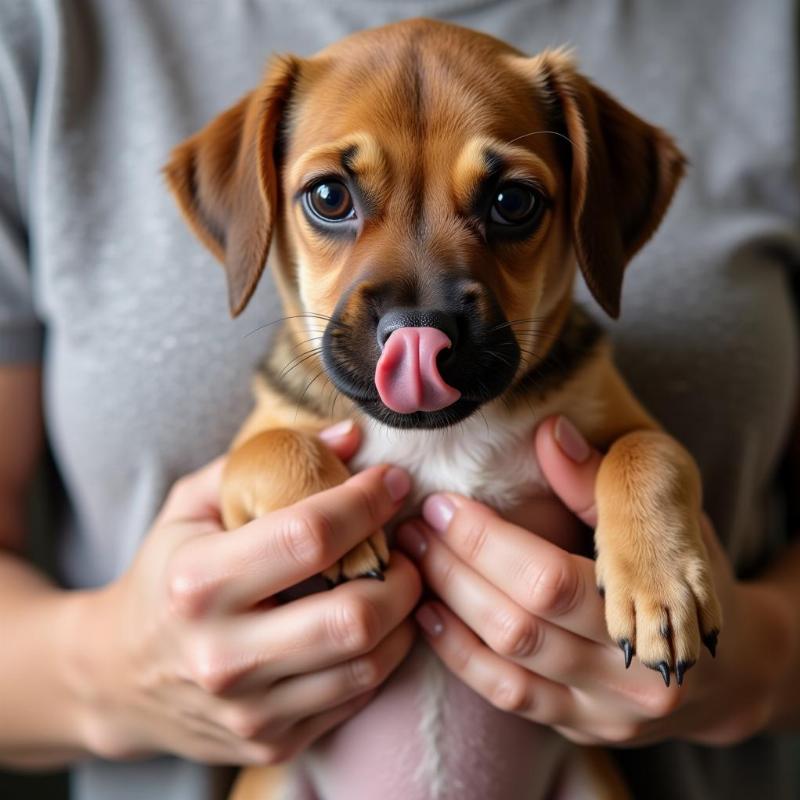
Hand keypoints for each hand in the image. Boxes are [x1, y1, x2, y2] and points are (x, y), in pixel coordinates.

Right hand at [67, 423, 420, 764]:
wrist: (118, 676)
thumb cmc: (165, 574)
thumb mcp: (191, 505)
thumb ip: (263, 461)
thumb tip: (351, 436)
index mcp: (197, 581)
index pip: (307, 536)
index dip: (365, 502)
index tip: (393, 481)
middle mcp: (221, 654)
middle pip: (352, 616)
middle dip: (402, 575)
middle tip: (405, 549)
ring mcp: (248, 709)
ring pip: (365, 664)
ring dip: (402, 617)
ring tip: (397, 584)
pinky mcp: (270, 741)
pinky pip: (355, 697)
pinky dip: (379, 655)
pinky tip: (372, 625)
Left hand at [397, 416, 793, 746]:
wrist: (728, 666)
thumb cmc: (690, 573)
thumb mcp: (661, 518)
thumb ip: (598, 481)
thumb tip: (548, 431)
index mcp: (659, 611)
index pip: (550, 580)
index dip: (486, 541)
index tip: (443, 505)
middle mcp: (635, 676)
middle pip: (520, 624)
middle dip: (454, 569)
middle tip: (414, 527)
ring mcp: (606, 713)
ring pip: (507, 663)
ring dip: (447, 607)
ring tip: (410, 561)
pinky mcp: (580, 728)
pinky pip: (508, 697)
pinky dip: (460, 655)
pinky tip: (428, 616)